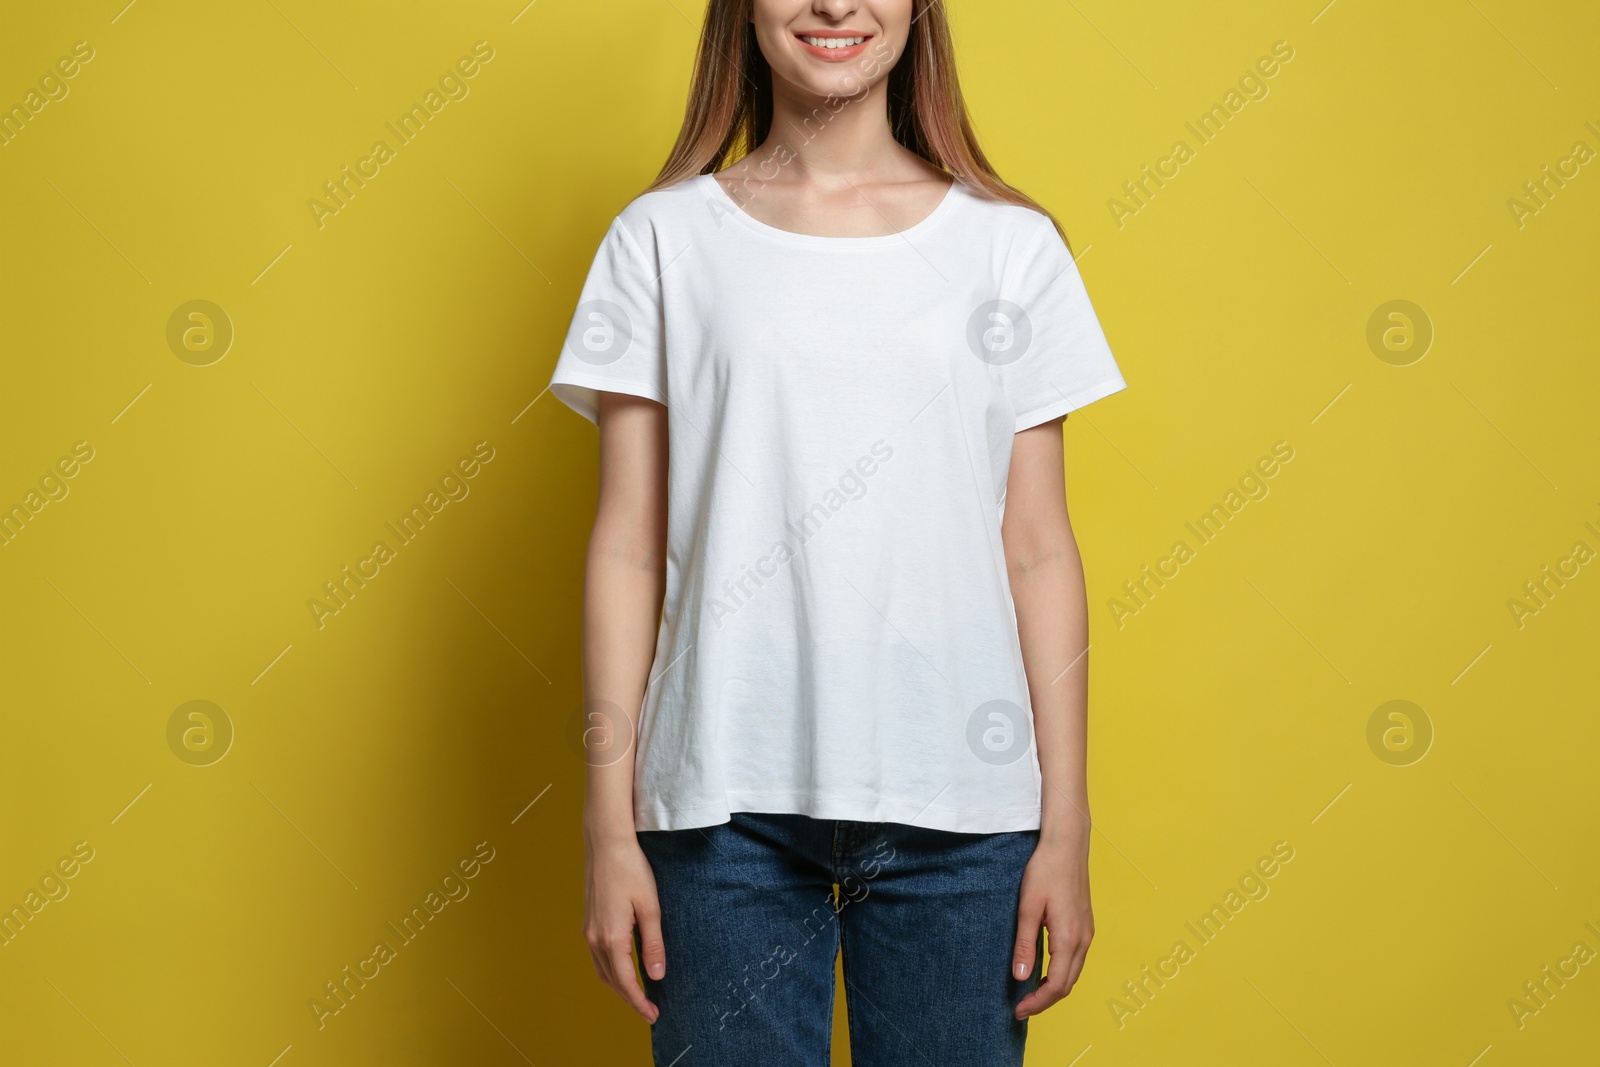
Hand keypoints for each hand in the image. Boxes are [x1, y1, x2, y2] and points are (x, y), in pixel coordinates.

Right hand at [583, 834, 665, 1023]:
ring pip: (602, 970)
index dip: (639, 1002)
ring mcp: (588, 930)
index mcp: (611, 937)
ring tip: (639, 995)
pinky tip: (624, 969)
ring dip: (619, 986)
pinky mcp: (588, 922)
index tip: (653, 1015)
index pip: (625, 982)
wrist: (606, 844)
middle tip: (650, 1010)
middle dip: (630, 999)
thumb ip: (653, 944)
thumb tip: (657, 976)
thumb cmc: (631, 870)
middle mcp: (594, 938)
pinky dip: (611, 970)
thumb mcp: (650, 908)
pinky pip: (598, 957)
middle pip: (611, 981)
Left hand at [1011, 836, 1092, 1018]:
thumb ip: (1025, 944)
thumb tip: (1021, 978)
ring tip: (1029, 994)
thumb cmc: (1045, 871)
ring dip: (1053, 988)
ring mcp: (1087, 933)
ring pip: (1073, 974)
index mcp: (1069, 938)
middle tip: (1020, 1007)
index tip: (1018, 1010)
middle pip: (1068, 985)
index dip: (1038, 1003)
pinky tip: (1044, 971)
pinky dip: (1061, 973)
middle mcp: (1083, 940)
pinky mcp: (1086, 926)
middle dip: (1045, 1001)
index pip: (1056, 985)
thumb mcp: (1028, 907)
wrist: (1067, 845)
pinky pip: (1076, 960)